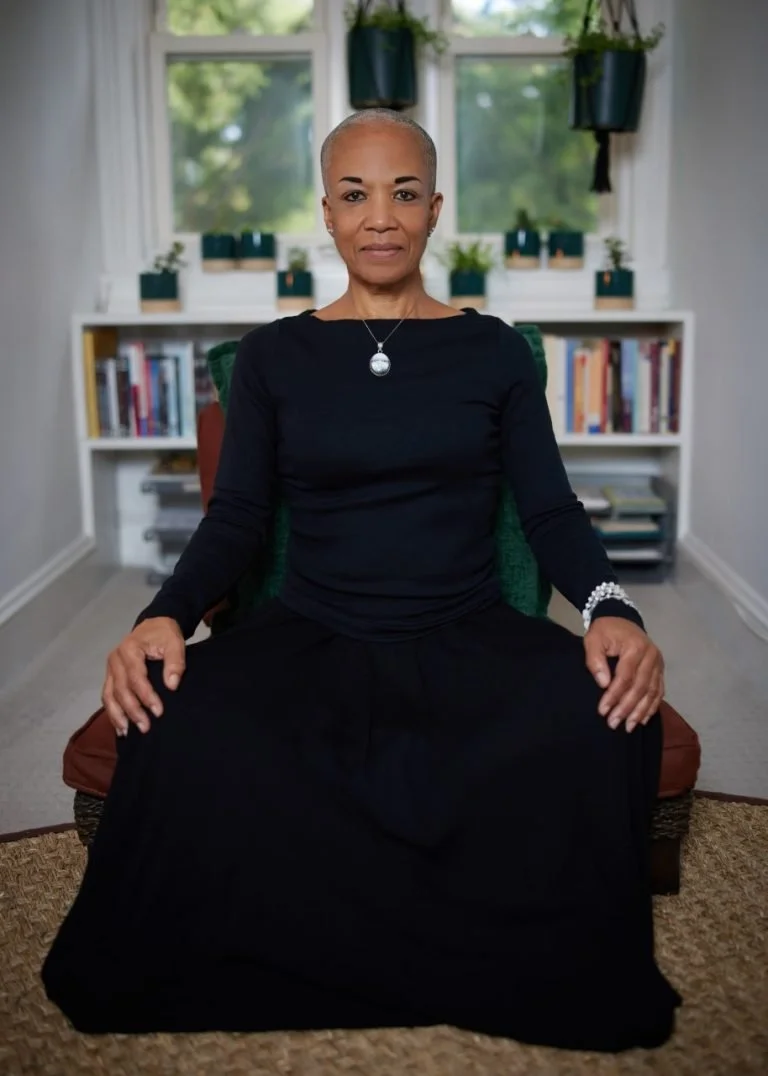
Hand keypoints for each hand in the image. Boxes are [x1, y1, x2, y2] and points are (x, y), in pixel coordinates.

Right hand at [102, 617, 185, 735]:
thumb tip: (173, 685)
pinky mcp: (110, 675)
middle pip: (120, 689)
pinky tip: (120, 726)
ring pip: (109, 695)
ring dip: (118, 715)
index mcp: (129, 649)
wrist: (153, 625)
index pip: (136, 677)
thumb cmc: (164, 634)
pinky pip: (107, 695)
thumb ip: (175, 662)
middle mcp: (115, 659)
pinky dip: (112, 711)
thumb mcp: (174, 642)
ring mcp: (110, 668)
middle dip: (132, 710)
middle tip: (146, 727)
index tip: (159, 711)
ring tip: (128, 732)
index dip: (146, 696)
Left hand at [583, 617, 664, 732]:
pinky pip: (659, 691)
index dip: (614, 695)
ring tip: (628, 727)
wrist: (622, 619)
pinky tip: (643, 719)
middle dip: (627, 708)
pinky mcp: (660, 670)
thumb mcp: (593, 639)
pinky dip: (652, 706)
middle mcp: (652, 656)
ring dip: (640, 712)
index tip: (603, 710)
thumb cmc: (605, 631)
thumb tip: (603, 684)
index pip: (625, 677)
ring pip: (651, 692)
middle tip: (614, 723)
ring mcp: (658, 663)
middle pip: (640, 687)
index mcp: (635, 647)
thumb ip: (595, 660)